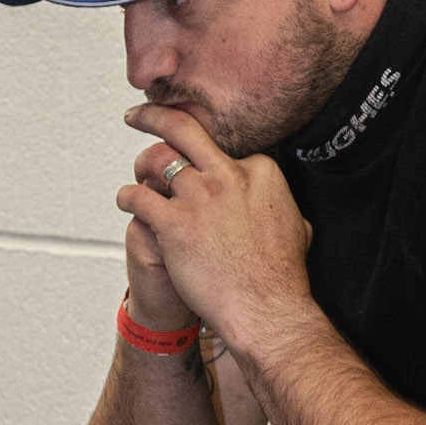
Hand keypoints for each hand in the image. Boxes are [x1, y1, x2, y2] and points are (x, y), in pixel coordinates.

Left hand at [117, 105, 312, 357]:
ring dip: (142, 163)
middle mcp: (227, 175)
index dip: (210, 159)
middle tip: (140, 115)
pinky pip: (140, 198)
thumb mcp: (298, 226)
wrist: (266, 309)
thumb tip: (280, 204)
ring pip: (157, 160)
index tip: (201, 165)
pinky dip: (128, 196)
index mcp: (260, 171)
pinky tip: (127, 200)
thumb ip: (282, 205)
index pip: (225, 150)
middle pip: (185, 130)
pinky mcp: (175, 223)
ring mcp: (200, 197)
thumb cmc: (281, 278)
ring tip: (138, 172)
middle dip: (156, 116)